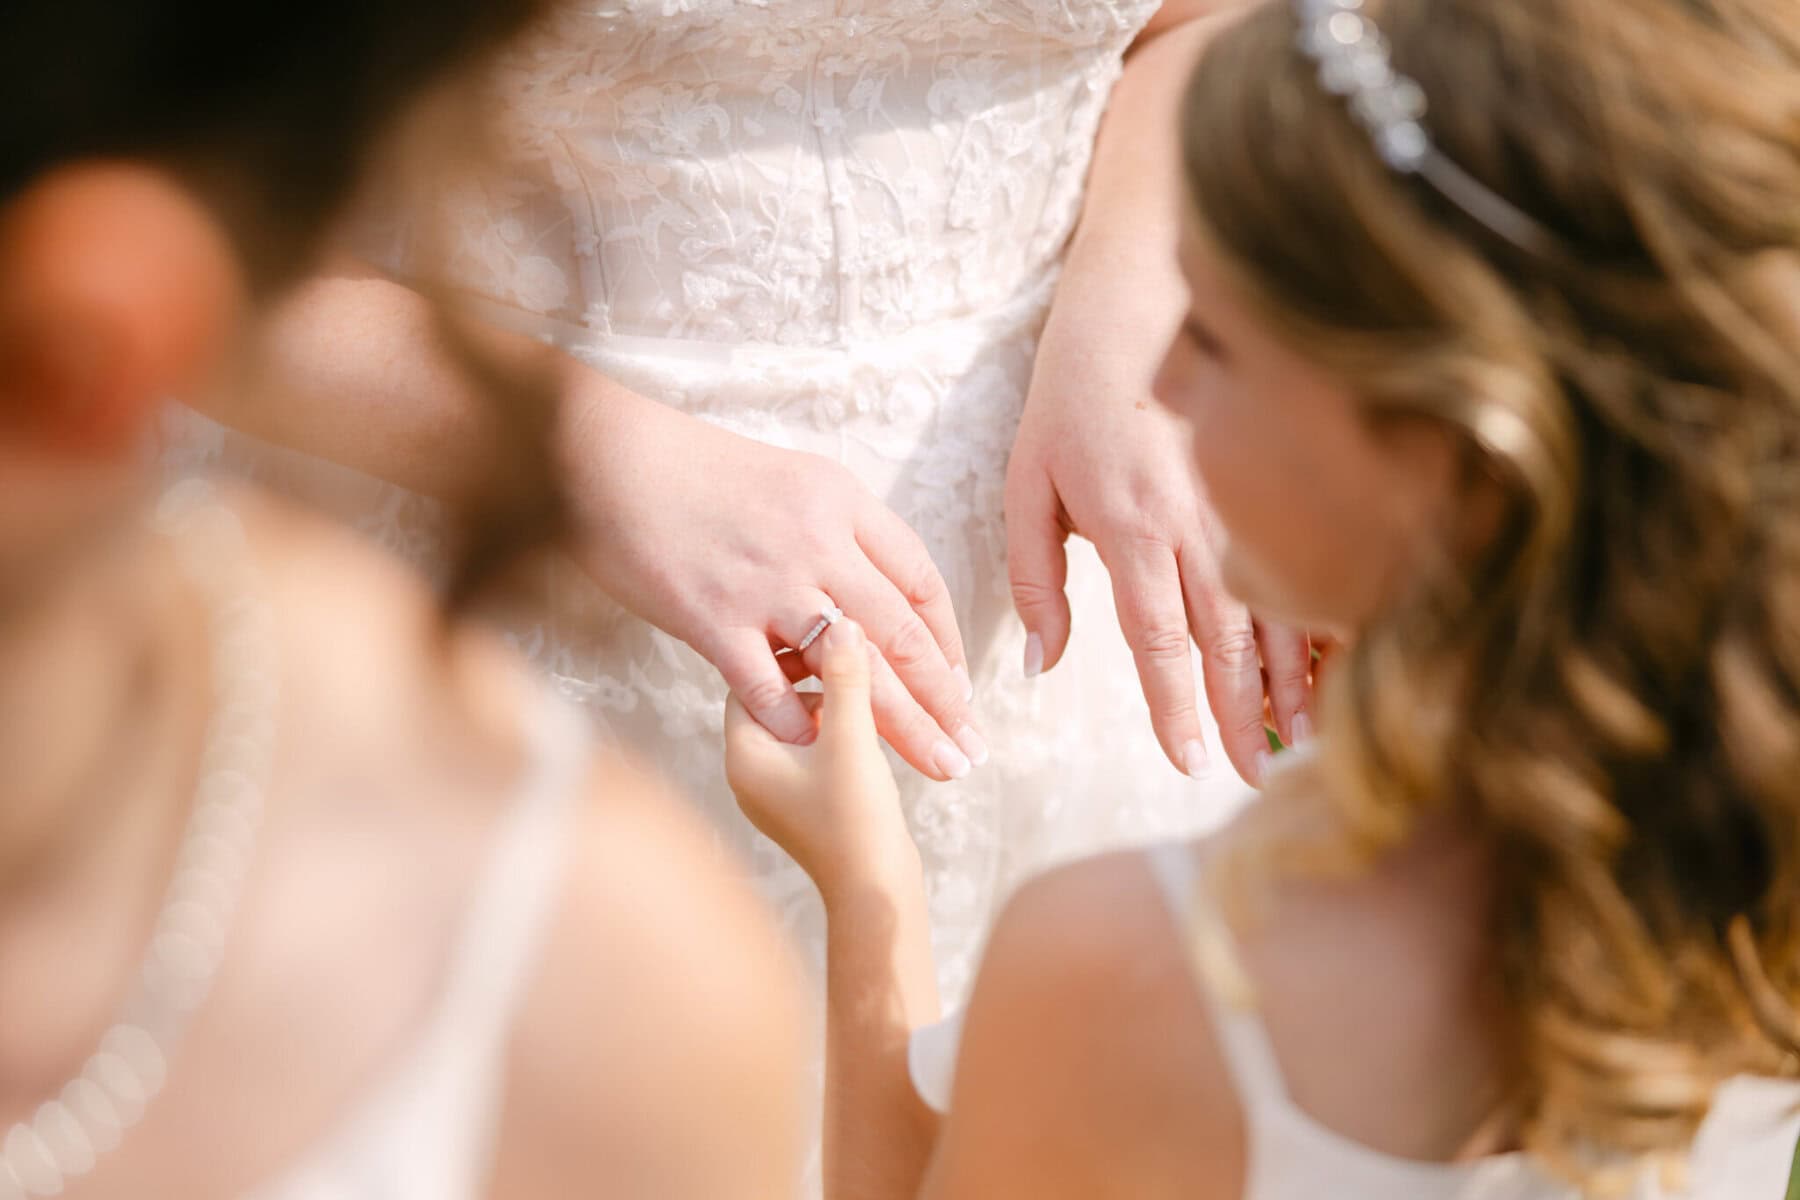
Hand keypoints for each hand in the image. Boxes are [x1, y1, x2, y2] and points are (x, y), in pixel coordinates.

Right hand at [570, 394, 985, 781]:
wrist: (602, 456)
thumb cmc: (685, 469)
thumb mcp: (781, 477)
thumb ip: (825, 528)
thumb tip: (859, 579)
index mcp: (838, 501)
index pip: (918, 578)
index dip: (946, 638)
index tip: (959, 683)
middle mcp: (816, 542)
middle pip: (903, 635)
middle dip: (946, 700)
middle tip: (972, 746)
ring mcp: (767, 584)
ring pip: (857, 669)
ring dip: (902, 726)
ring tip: (936, 766)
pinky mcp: (713, 619)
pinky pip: (771, 687)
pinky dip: (798, 723)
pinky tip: (822, 753)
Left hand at [725, 620, 913, 895]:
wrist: (876, 893)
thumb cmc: (854, 821)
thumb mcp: (850, 739)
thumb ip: (846, 678)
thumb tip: (841, 623)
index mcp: (743, 756)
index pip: (747, 682)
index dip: (784, 656)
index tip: (820, 639)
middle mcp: (750, 773)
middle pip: (773, 702)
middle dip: (813, 680)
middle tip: (847, 664)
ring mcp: (778, 791)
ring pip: (798, 726)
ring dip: (831, 706)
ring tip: (865, 699)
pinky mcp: (806, 803)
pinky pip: (814, 751)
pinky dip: (839, 734)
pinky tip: (871, 730)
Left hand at [1004, 265, 1312, 786]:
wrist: (1143, 298)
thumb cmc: (1072, 393)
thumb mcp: (1027, 481)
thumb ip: (1035, 577)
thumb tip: (1043, 663)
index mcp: (1131, 532)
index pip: (1160, 644)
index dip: (1177, 709)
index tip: (1189, 762)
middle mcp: (1196, 529)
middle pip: (1228, 644)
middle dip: (1241, 719)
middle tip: (1251, 780)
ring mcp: (1241, 506)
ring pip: (1275, 611)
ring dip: (1290, 682)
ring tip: (1304, 741)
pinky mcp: (1264, 485)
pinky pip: (1298, 566)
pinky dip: (1315, 621)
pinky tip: (1329, 660)